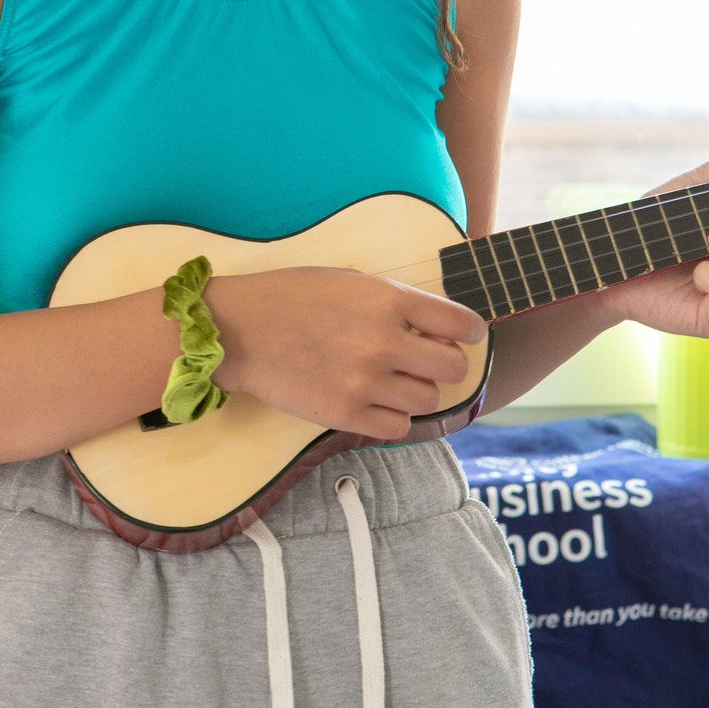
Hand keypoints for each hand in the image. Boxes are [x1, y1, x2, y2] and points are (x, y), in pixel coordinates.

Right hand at [207, 266, 485, 440]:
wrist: (238, 330)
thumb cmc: (292, 297)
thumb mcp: (350, 281)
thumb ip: (396, 302)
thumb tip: (438, 326)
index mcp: (388, 300)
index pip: (462, 324)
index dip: (470, 332)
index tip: (465, 336)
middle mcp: (383, 341)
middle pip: (453, 367)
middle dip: (446, 363)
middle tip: (427, 360)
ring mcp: (364, 381)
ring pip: (428, 399)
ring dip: (417, 390)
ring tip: (393, 379)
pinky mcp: (344, 414)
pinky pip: (398, 426)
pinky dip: (393, 416)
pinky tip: (375, 400)